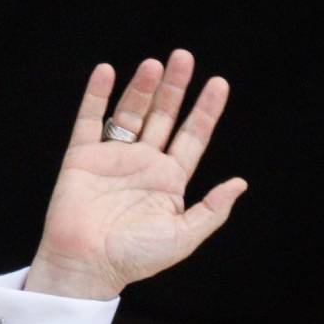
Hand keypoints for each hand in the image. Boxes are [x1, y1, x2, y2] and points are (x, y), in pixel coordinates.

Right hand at [26, 49, 247, 299]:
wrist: (87, 266)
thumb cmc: (135, 258)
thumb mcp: (183, 237)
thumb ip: (212, 210)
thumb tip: (240, 183)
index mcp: (169, 181)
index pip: (193, 137)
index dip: (206, 110)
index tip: (219, 83)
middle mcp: (143, 164)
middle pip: (163, 116)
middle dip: (175, 88)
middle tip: (184, 58)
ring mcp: (113, 157)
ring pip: (131, 112)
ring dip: (142, 87)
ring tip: (153, 64)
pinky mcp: (82, 157)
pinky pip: (89, 119)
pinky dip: (97, 95)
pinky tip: (107, 72)